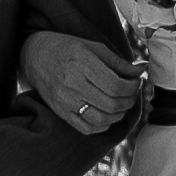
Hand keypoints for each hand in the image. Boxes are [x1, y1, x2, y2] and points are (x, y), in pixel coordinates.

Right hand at [20, 28, 140, 139]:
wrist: (34, 55)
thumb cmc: (66, 48)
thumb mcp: (93, 47)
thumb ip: (118, 62)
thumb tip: (141, 70)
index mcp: (82, 64)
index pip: (116, 85)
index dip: (132, 87)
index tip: (136, 82)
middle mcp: (73, 84)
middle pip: (111, 103)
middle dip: (129, 101)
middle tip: (131, 94)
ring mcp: (65, 101)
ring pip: (101, 119)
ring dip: (118, 114)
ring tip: (121, 104)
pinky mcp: (60, 111)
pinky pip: (86, 128)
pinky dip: (102, 125)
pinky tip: (106, 115)